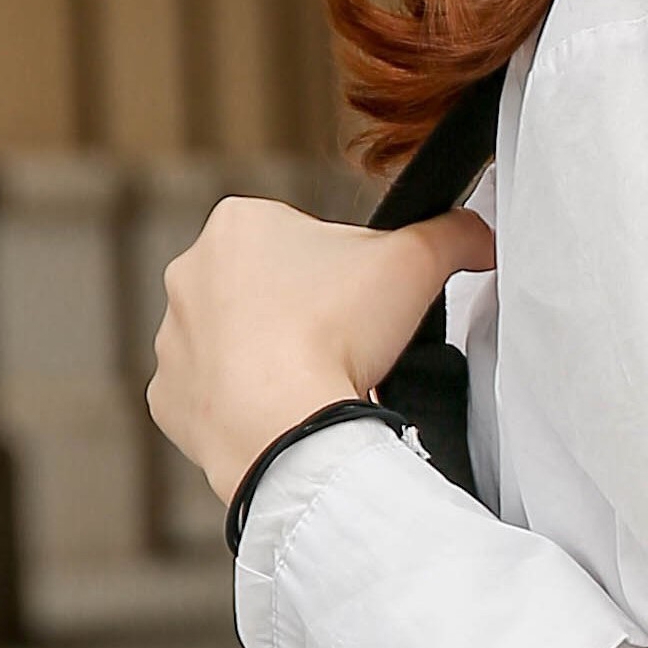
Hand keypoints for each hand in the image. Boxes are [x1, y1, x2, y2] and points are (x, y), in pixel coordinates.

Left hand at [149, 197, 497, 503]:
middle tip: (348, 352)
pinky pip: (211, 399)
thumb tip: (478, 233)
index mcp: (239, 222)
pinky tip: (279, 418)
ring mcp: (171, 338)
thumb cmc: (337, 334)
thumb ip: (453, 234)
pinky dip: (244, 411)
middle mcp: (190, 271)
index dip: (347, 279)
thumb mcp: (416, 263)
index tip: (366, 312)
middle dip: (306, 318)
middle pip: (268, 292)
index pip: (305, 242)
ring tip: (314, 389)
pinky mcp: (169, 397)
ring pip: (236, 346)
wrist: (285, 425)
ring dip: (273, 363)